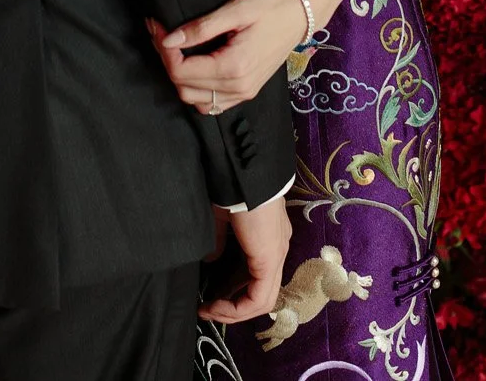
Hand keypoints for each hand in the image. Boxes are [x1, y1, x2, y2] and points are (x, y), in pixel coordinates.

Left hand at [148, 0, 332, 113]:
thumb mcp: (235, 10)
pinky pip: (212, 103)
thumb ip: (201, 28)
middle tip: (161, 33)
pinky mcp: (247, 91)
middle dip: (167, 62)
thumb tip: (169, 40)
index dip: (163, 51)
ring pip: (195, 100)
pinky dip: (196, 89)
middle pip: (184, 88)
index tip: (157, 27)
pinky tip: (193, 64)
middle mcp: (238, 88)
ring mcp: (244, 93)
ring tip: (174, 47)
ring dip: (179, 77)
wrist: (301, 13)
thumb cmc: (270, 5)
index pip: (181, 72)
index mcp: (234, 68)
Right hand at [200, 196, 290, 323]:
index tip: (209, 297)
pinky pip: (258, 298)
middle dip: (233, 306)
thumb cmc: (232, 188)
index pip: (257, 276)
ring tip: (209, 311)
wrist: (244, 172)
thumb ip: (220, 240)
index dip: (234, 291)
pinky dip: (237, 308)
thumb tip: (211, 260)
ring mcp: (277, 255)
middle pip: (261, 293)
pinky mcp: (270, 260)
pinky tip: (217, 307)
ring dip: (234, 311)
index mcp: (268, 237)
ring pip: (261, 300)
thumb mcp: (222, 217)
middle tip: (208, 309)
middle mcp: (277, 249)